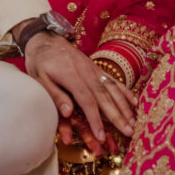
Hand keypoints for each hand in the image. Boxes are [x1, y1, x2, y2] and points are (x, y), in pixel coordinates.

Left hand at [22, 33, 136, 153]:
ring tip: (134, 121)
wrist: (44, 38)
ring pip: (113, 89)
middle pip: (105, 97)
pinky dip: (125, 91)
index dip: (95, 119)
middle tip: (129, 132)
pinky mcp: (96, 67)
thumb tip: (68, 112)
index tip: (101, 135)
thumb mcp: (39, 78)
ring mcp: (93, 69)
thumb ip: (55, 94)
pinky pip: (113, 80)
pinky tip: (135, 102)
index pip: (87, 101)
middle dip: (118, 116)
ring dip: (125, 106)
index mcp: (71, 76)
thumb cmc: (39, 61)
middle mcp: (86, 72)